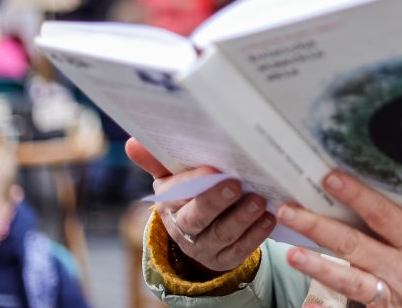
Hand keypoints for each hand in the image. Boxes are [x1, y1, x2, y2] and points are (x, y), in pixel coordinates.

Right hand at [125, 138, 275, 273]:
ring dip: (241, 218)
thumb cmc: (188, 195)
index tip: (211, 169)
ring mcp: (205, 247)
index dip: (192, 184)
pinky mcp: (225, 259)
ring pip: (222, 234)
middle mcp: (184, 228)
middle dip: (216, 201)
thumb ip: (157, 160)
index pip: (176, 194)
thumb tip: (133, 142)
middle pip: (197, 218)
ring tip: (259, 201)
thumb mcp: (171, 178)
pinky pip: (240, 250)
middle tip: (236, 184)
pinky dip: (255, 236)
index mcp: (169, 204)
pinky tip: (268, 219)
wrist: (197, 237)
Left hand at [278, 171, 401, 307]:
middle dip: (320, 227)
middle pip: (355, 245)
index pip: (383, 215)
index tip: (330, 178)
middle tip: (290, 210)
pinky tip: (309, 306)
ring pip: (350, 280)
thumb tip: (387, 177)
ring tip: (291, 254)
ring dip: (318, 267)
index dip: (356, 197)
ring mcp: (391, 292)